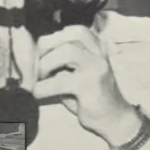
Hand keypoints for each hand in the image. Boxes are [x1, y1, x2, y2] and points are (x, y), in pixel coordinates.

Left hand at [32, 24, 138, 144]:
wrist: (114, 119)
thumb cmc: (91, 96)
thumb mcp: (77, 73)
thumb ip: (63, 62)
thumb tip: (34, 56)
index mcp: (97, 48)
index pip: (75, 30)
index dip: (53, 37)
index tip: (40, 52)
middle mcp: (100, 54)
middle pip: (71, 35)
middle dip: (47, 47)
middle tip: (35, 64)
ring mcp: (97, 68)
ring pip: (67, 52)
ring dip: (45, 64)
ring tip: (38, 77)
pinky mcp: (90, 86)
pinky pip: (61, 82)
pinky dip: (43, 87)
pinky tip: (38, 93)